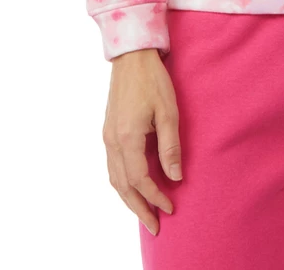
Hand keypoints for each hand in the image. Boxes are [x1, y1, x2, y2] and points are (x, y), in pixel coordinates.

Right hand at [102, 48, 182, 234]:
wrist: (131, 57)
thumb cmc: (152, 80)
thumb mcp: (168, 111)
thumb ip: (170, 146)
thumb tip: (176, 177)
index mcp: (127, 138)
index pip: (140, 180)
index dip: (155, 197)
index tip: (170, 207)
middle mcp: (112, 141)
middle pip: (123, 186)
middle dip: (138, 208)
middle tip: (155, 226)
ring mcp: (107, 136)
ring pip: (114, 178)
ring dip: (129, 198)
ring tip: (144, 212)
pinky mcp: (108, 131)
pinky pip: (113, 166)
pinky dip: (123, 182)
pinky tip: (134, 186)